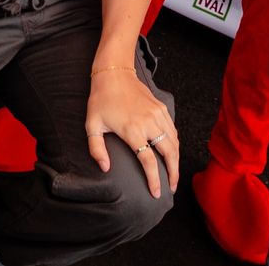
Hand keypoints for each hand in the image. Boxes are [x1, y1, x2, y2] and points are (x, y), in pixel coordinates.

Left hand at [86, 69, 178, 198]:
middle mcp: (149, 123)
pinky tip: (172, 152)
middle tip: (172, 188)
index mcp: (132, 130)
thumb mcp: (92, 126)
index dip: (154, 179)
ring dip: (176, 159)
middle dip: (173, 173)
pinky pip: (173, 129)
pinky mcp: (162, 108)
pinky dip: (175, 143)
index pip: (149, 161)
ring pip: (174, 141)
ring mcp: (158, 114)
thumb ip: (97, 150)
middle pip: (169, 152)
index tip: (156, 193)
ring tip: (174, 173)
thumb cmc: (101, 100)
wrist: (115, 74)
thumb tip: (105, 169)